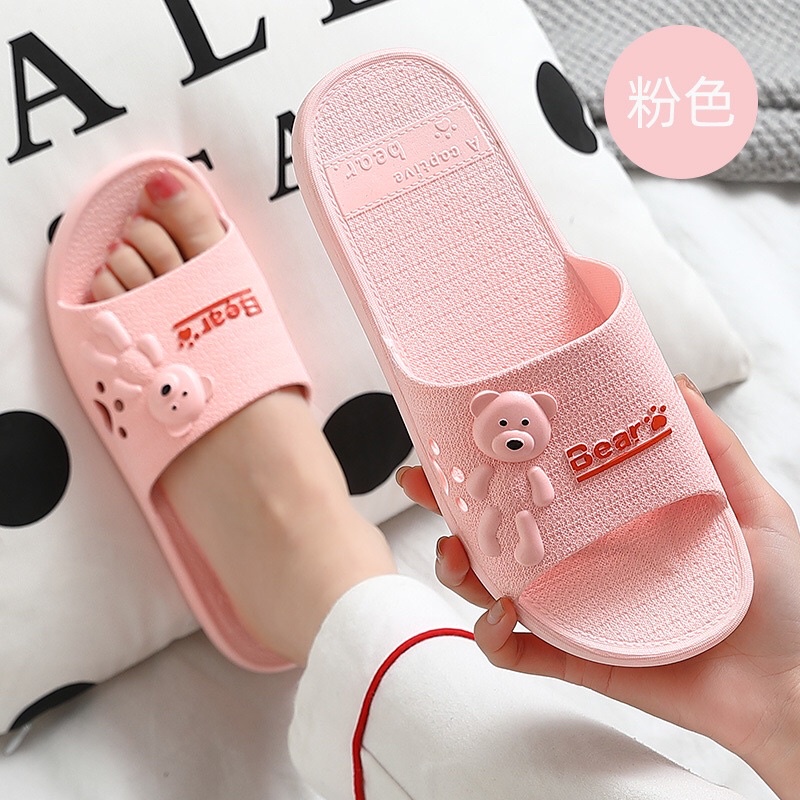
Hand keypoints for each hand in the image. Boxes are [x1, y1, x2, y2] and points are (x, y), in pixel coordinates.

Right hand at [397, 376, 799, 797]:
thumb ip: (710, 444)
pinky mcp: (573, 658)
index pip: (536, 486)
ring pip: (489, 586)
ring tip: (457, 551)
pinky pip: (513, 651)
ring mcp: (572, 610)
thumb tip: (673, 381)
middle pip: (496, 531)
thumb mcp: (748, 503)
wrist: (794, 685)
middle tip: (424, 483)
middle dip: (449, 506)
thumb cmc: (781, 598)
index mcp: (609, 522)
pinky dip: (492, 635)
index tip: (461, 435)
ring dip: (457, 567)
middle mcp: (581, 561)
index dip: (492, 461)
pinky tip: (503, 613)